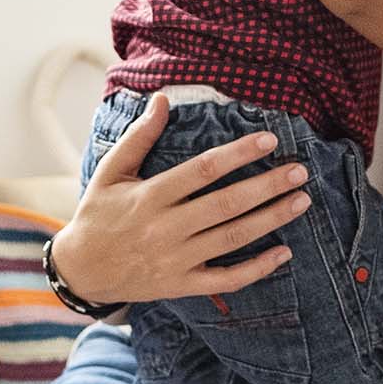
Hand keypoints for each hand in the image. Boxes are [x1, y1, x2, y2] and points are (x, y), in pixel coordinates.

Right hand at [54, 94, 312, 306]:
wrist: (81, 270)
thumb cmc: (98, 214)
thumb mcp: (110, 172)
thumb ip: (138, 137)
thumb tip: (162, 100)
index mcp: (149, 196)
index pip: (202, 170)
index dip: (238, 154)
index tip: (269, 139)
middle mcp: (165, 228)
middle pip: (226, 204)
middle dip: (267, 186)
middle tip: (299, 171)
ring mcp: (176, 259)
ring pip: (232, 239)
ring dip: (271, 219)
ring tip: (301, 201)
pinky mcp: (182, 284)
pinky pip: (226, 280)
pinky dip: (257, 269)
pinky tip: (284, 253)